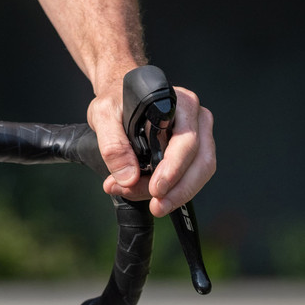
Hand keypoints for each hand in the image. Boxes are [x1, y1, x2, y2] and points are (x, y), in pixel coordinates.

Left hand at [90, 78, 215, 216]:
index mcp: (179, 103)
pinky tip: (152, 195)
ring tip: (152, 205)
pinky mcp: (193, 150)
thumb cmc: (115, 101)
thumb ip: (113, 145)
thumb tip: (128, 177)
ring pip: (201, 171)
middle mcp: (195, 117)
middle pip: (201, 160)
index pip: (186, 141)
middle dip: (179, 190)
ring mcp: (198, 133)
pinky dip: (174, 190)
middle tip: (157, 207)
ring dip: (178, 193)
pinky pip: (192, 175)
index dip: (173, 169)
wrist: (119, 96)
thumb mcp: (103, 116)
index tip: (156, 189)